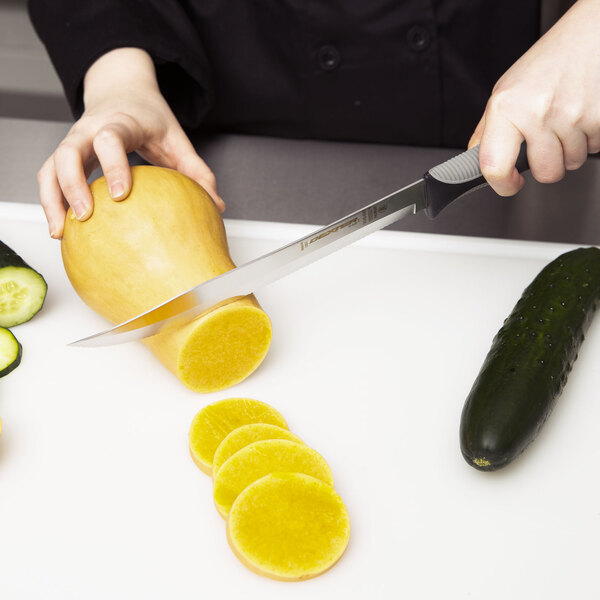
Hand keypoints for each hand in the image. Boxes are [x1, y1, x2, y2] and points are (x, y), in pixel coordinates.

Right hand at [37, 48, 223, 237]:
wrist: (122, 91)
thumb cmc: (149, 117)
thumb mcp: (176, 138)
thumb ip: (197, 170)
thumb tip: (216, 205)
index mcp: (121, 122)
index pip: (110, 139)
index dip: (113, 166)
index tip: (120, 195)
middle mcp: (90, 129)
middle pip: (68, 152)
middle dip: (73, 185)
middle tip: (86, 217)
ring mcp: (73, 141)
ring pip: (49, 167)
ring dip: (52, 200)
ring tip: (61, 233)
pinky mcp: (65, 155)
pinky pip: (48, 177)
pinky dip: (51, 202)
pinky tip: (60, 229)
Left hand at [469, 0, 599, 195]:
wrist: (589, 35)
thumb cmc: (546, 64)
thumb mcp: (505, 93)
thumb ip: (488, 131)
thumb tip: (474, 160)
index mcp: (506, 108)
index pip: (495, 166)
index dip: (502, 185)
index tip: (509, 185)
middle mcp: (537, 112)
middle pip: (545, 173)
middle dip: (546, 164)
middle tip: (545, 141)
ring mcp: (571, 115)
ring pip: (570, 163)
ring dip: (569, 150)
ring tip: (563, 121)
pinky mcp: (599, 118)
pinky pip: (593, 148)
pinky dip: (588, 138)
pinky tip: (580, 115)